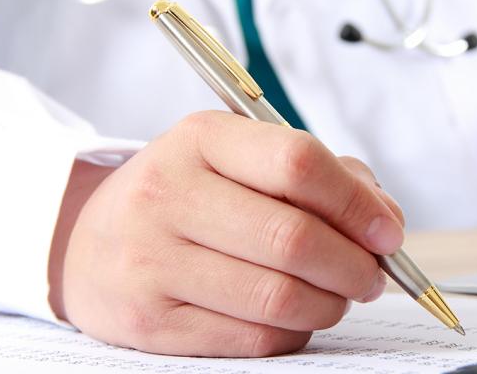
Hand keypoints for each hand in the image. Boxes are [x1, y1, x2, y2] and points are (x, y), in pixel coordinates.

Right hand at [48, 111, 404, 356]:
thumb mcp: (239, 159)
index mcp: (201, 139)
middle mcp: (168, 193)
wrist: (89, 241)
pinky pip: (253, 338)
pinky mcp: (149, 320)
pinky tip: (294, 315)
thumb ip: (320, 176)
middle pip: (293, 238)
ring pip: (278, 297)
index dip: (356, 203)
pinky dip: (294, 331)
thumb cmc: (186, 196)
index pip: (298, 163)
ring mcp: (152, 260)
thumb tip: (384, 220)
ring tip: (337, 295)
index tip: (387, 232)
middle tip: (370, 274)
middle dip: (354, 265)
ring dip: (330, 303)